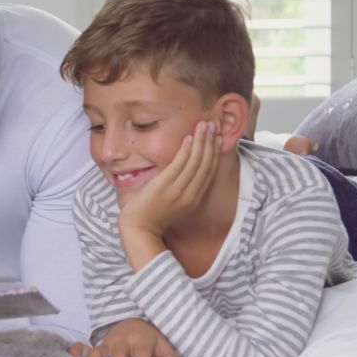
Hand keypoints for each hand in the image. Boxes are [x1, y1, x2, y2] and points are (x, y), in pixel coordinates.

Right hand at [78, 319, 181, 356]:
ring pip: (97, 352)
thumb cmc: (148, 341)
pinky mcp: (94, 348)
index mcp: (140, 340)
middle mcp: (121, 342)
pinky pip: (81, 349)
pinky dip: (75, 354)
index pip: (141, 352)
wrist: (131, 323)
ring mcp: (105, 345)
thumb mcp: (162, 346)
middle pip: (118, 354)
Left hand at [119, 120, 219, 239]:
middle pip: (206, 164)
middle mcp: (190, 194)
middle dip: (210, 143)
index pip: (209, 172)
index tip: (217, 138)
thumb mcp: (173, 203)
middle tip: (214, 125)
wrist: (139, 231)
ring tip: (204, 125)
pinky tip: (189, 137)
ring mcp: (178, 190)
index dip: (214, 153)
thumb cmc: (152, 217)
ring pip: (196, 161)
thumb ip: (179, 188)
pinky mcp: (164, 186)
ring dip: (201, 141)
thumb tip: (180, 170)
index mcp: (193, 199)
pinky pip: (179, 164)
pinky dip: (186, 150)